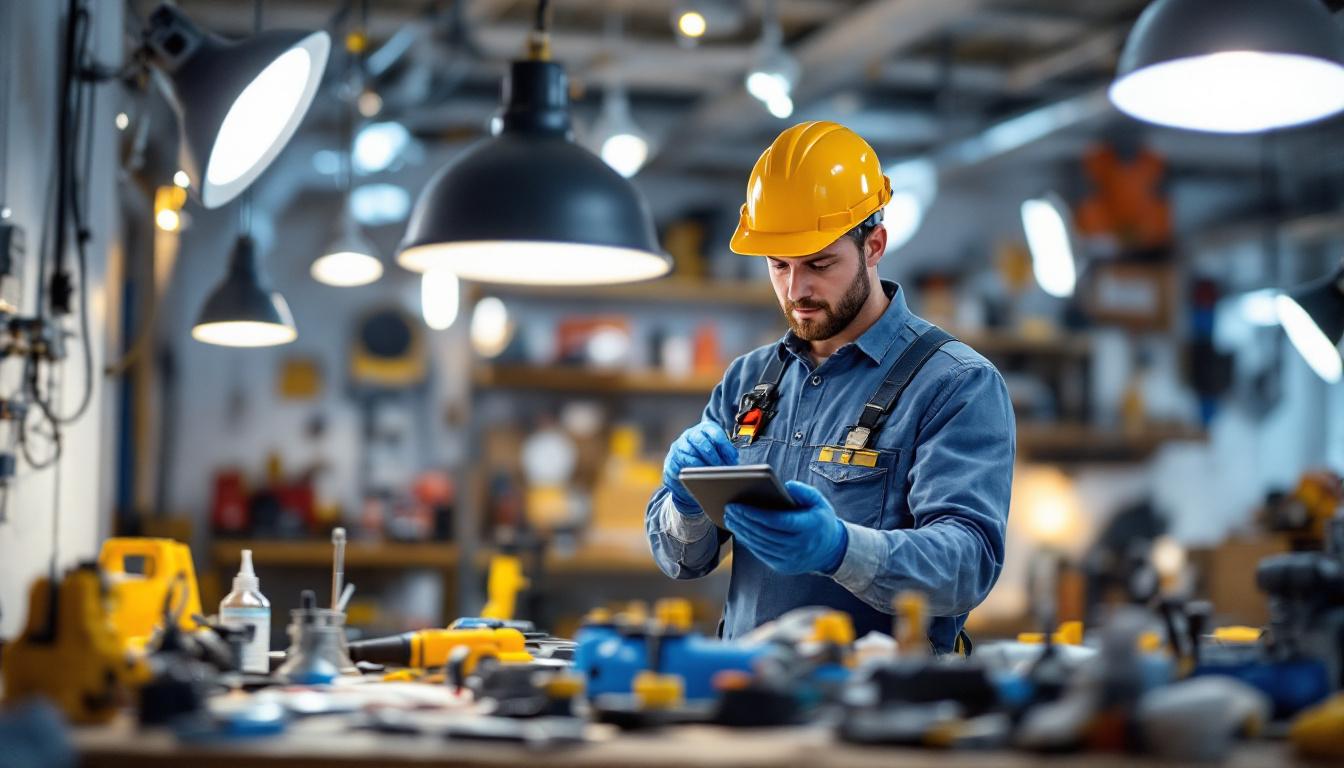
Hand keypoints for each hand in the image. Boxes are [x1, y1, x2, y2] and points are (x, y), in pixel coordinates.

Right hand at [662, 421, 738, 514]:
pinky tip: (700, 479)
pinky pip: (681, 468)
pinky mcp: (671, 460)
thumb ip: (725, 451)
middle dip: (714, 458)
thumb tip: (733, 461)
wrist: (685, 462)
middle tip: (723, 469)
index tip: (732, 458)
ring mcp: (679, 446)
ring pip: (691, 456)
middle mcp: (690, 434)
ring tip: (713, 476)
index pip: (714, 433)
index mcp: (704, 428)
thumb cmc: (707, 455)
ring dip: (703, 468)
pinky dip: (691, 474)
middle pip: (702, 444)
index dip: (724, 446)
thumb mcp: (718, 449)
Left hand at [724, 481, 847, 574]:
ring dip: (742, 531)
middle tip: (729, 508)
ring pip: (760, 544)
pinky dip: (748, 541)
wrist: (831, 550)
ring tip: (730, 518)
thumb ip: (803, 491)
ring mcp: (790, 559)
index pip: (777, 521)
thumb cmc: (820, 520)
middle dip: (743, 521)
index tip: (739, 505)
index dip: (756, 514)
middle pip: (764, 533)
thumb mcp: (818, 501)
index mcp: (808, 527)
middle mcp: (799, 546)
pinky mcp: (782, 566)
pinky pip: (760, 553)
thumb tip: (784, 486)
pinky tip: (739, 530)